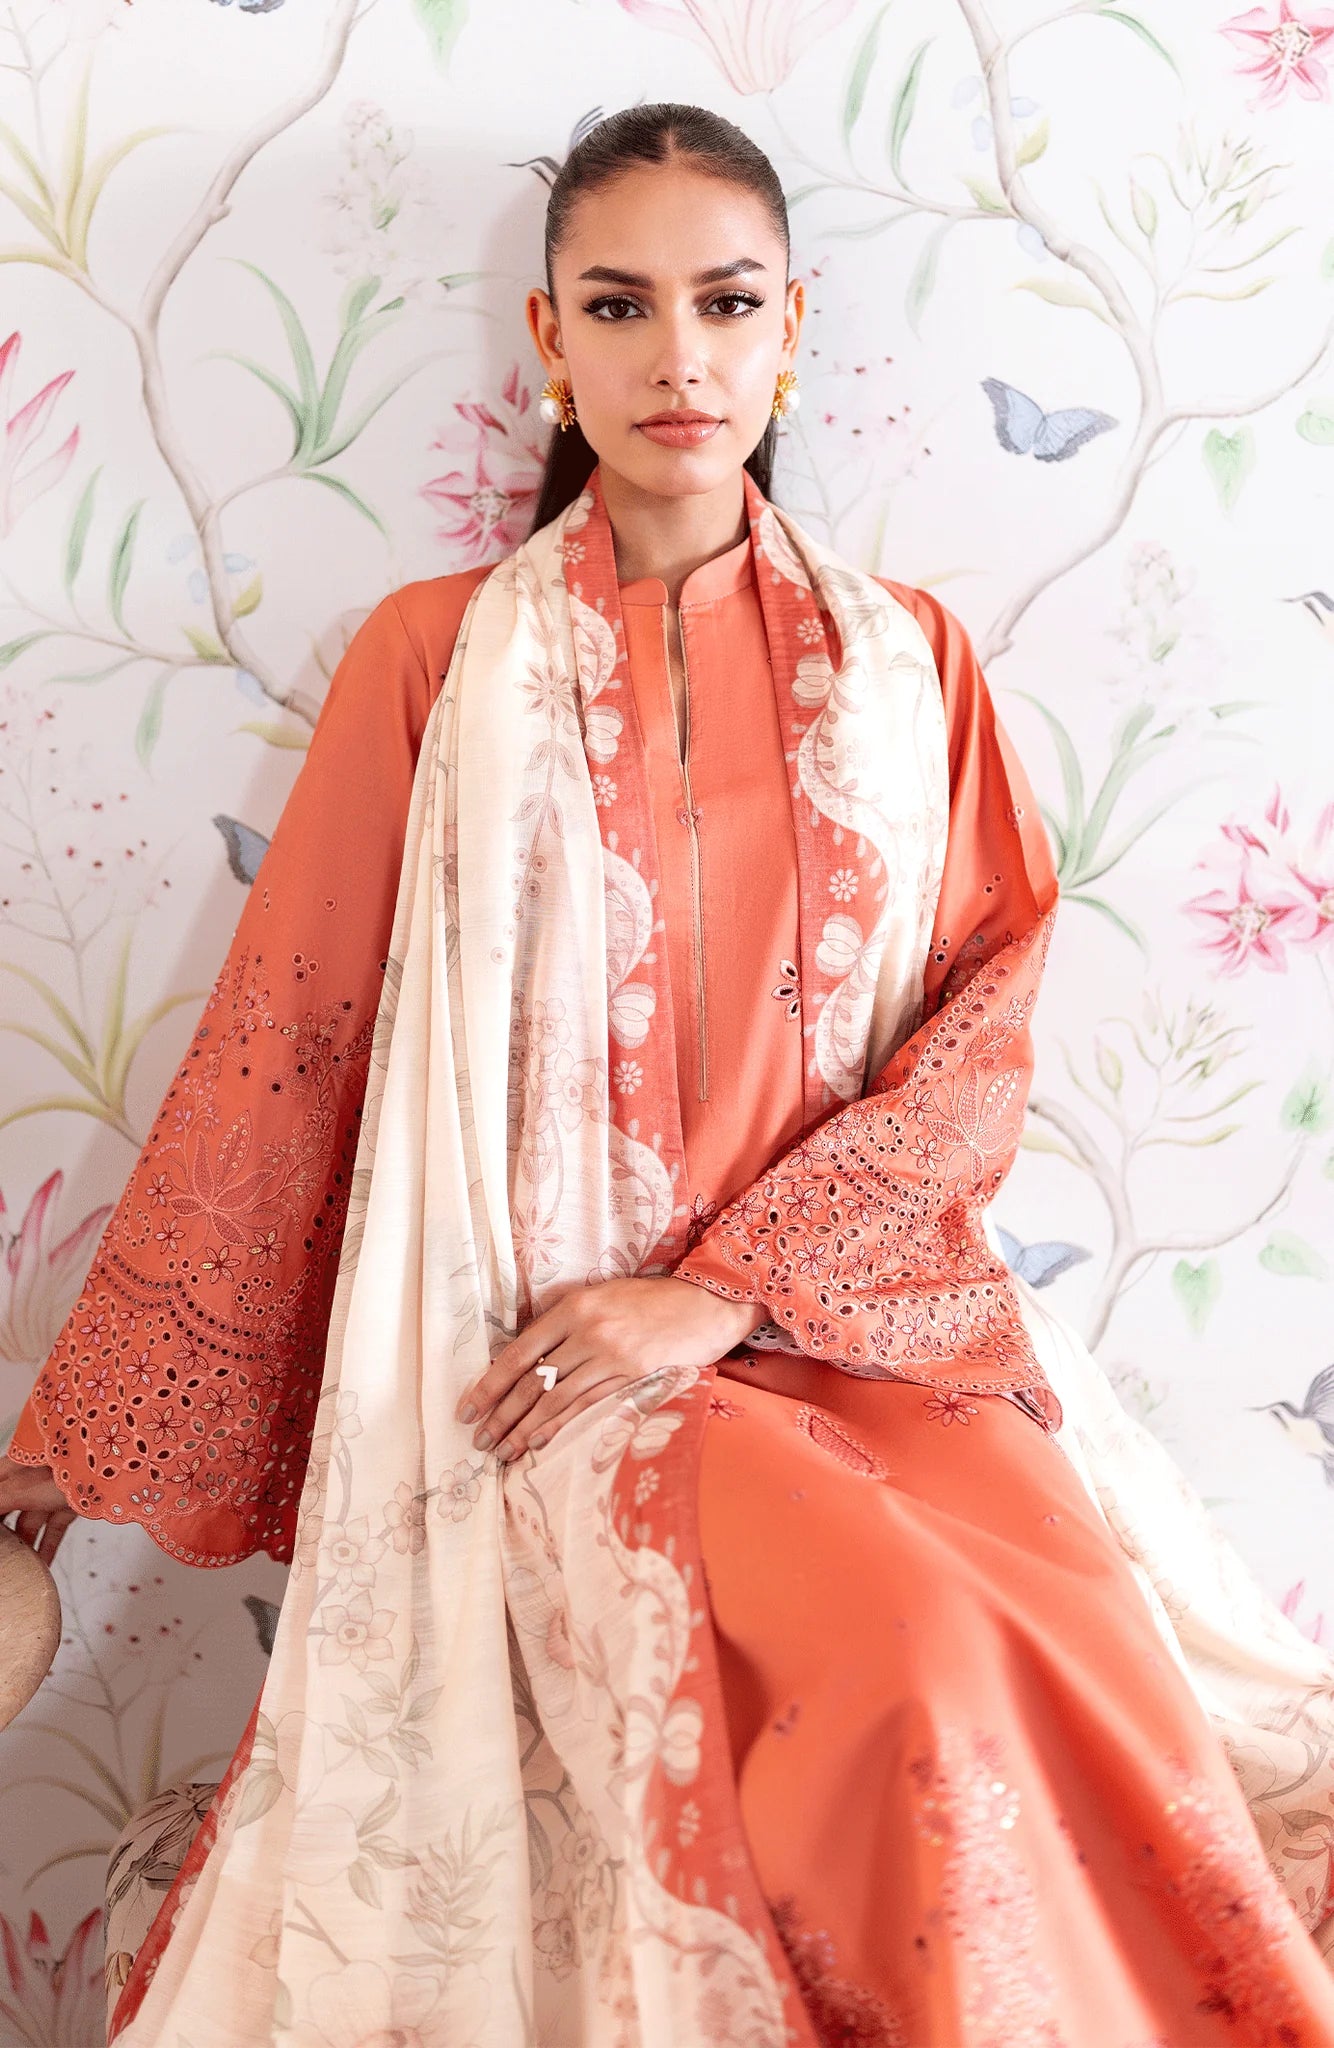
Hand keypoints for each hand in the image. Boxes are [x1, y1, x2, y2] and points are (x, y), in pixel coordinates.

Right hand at [0, 1455, 76, 1566]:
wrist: (109, 1466)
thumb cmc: (62, 1468)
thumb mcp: (18, 1489)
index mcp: (11, 1469)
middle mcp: (28, 1479)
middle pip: (8, 1510)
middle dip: (3, 1534)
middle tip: (2, 1555)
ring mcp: (49, 1492)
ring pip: (30, 1523)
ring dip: (23, 1545)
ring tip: (15, 1567)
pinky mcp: (69, 1504)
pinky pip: (53, 1530)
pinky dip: (47, 1548)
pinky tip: (41, 1567)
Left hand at [455, 1276, 762, 1462]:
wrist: (708, 1302)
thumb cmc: (654, 1300)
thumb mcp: (604, 1296)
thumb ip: (568, 1318)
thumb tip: (529, 1352)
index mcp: (574, 1306)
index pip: (519, 1351)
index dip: (489, 1383)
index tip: (468, 1407)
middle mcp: (588, 1330)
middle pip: (532, 1380)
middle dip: (501, 1414)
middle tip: (479, 1439)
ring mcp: (611, 1355)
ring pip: (555, 1399)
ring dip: (523, 1429)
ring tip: (501, 1450)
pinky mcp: (634, 1377)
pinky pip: (587, 1408)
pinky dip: (559, 1429)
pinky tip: (540, 1444)